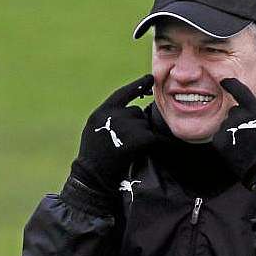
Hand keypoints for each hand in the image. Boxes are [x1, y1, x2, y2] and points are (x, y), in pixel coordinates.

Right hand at [70, 74, 155, 193]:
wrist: (92, 177)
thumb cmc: (92, 157)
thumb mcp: (94, 129)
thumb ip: (108, 116)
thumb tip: (133, 109)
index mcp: (102, 112)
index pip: (123, 93)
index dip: (137, 86)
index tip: (150, 78)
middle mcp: (114, 115)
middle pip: (136, 113)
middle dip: (135, 126)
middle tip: (122, 144)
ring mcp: (127, 127)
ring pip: (144, 125)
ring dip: (141, 136)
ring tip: (127, 151)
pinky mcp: (139, 139)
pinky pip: (155, 137)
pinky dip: (160, 143)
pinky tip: (162, 146)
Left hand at [212, 79, 255, 187]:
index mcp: (254, 109)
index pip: (238, 90)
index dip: (229, 83)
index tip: (224, 80)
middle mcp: (239, 116)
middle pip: (233, 110)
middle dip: (239, 117)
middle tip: (251, 131)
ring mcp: (227, 129)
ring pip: (227, 123)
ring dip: (233, 128)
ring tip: (245, 141)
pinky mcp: (219, 141)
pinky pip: (220, 134)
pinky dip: (227, 139)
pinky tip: (237, 147)